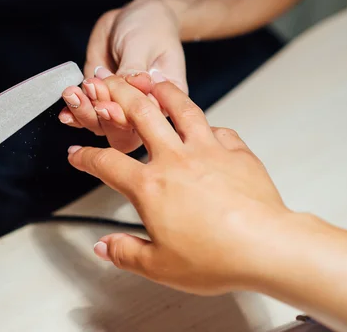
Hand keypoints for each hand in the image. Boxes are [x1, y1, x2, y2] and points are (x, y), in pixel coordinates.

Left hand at [59, 0, 185, 152]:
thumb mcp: (143, 44)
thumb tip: (136, 84)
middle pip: (122, 133)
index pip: (145, 120)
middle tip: (90, 90)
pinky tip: (65, 111)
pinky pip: (87, 115)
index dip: (124, 117)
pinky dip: (74, 114)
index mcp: (164, 101)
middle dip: (101, 117)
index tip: (106, 105)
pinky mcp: (99, 100)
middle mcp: (143, 112)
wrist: (133, 17)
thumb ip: (135, 67)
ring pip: (101, 126)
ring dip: (84, 113)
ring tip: (73, 93)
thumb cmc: (149, 28)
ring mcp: (119, 107)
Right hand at [66, 74, 289, 294]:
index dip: (85, 157)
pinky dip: (206, 124)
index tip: (78, 155)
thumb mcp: (158, 266)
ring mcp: (208, 150)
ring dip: (163, 90)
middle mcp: (176, 160)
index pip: (106, 163)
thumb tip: (104, 247)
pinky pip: (218, 129)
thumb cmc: (217, 257)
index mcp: (151, 186)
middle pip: (140, 114)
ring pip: (181, 107)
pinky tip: (204, 126)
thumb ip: (124, 252)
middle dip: (118, 94)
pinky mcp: (237, 152)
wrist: (267, 246)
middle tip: (107, 85)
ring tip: (153, 80)